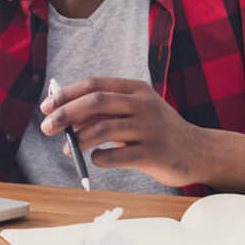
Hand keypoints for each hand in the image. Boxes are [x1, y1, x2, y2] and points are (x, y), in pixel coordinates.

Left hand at [39, 77, 208, 186]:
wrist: (199, 152)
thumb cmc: (157, 132)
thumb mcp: (134, 113)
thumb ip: (105, 112)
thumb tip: (64, 116)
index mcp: (136, 89)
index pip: (94, 84)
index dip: (67, 94)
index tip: (46, 106)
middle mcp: (144, 104)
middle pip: (96, 102)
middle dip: (66, 114)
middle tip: (46, 128)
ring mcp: (151, 128)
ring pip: (104, 129)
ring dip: (79, 140)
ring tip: (69, 150)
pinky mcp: (155, 153)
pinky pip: (118, 156)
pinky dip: (100, 158)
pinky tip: (95, 160)